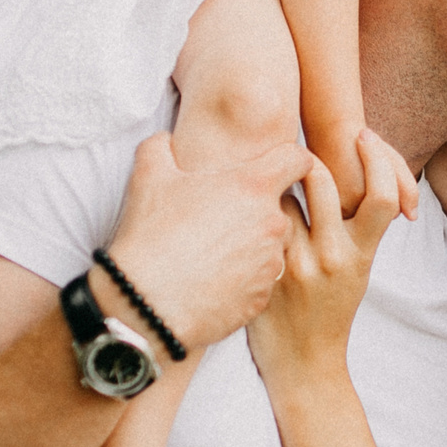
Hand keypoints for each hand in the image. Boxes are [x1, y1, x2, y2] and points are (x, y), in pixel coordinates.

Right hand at [103, 133, 315, 354]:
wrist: (147, 305)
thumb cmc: (151, 236)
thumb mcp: (149, 176)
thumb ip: (162, 146)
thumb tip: (167, 141)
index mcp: (254, 187)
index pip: (298, 160)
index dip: (292, 159)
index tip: (277, 166)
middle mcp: (272, 224)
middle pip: (281, 207)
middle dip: (258, 209)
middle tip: (224, 216)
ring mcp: (270, 264)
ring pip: (272, 246)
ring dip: (252, 244)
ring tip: (214, 251)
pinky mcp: (262, 298)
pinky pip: (260, 280)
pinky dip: (243, 278)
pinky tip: (213, 278)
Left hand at [250, 131, 416, 389]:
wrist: (306, 363)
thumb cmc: (331, 310)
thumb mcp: (358, 270)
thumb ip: (357, 229)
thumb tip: (359, 179)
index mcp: (364, 252)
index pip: (382, 194)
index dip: (377, 157)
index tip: (363, 134)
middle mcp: (335, 256)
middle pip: (324, 181)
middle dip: (307, 158)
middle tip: (294, 150)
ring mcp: (299, 264)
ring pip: (283, 197)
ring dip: (275, 183)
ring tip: (265, 180)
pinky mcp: (268, 273)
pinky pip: (258, 225)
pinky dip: (252, 210)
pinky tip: (243, 206)